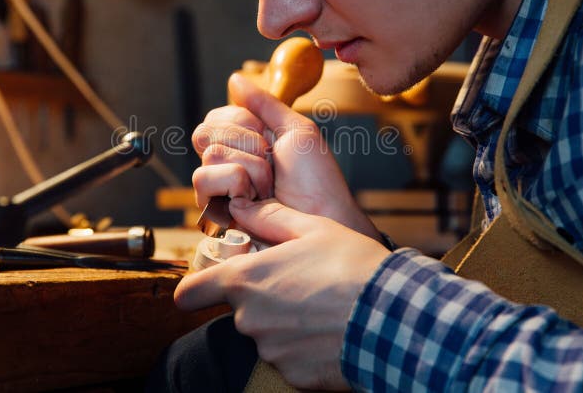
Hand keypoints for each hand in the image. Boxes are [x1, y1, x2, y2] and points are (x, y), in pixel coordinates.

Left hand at [175, 197, 390, 390]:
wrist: (392, 317)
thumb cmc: (352, 266)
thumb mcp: (312, 229)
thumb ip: (269, 218)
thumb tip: (240, 206)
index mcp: (246, 280)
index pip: (191, 293)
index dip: (194, 290)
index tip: (201, 289)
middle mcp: (249, 319)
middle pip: (241, 309)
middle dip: (263, 299)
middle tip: (301, 286)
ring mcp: (270, 351)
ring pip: (267, 334)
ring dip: (285, 324)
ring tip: (323, 309)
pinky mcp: (293, 375)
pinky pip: (290, 359)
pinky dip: (304, 348)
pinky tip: (330, 333)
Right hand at [192, 73, 380, 239]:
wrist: (323, 216)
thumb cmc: (316, 180)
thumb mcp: (295, 130)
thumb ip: (264, 103)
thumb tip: (234, 78)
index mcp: (242, 144)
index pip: (217, 116)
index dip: (245, 123)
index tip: (272, 141)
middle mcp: (225, 164)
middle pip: (207, 131)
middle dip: (249, 143)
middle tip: (272, 163)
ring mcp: (217, 189)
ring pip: (210, 153)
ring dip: (250, 168)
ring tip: (268, 187)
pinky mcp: (212, 211)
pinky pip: (204, 178)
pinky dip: (236, 182)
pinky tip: (254, 200)